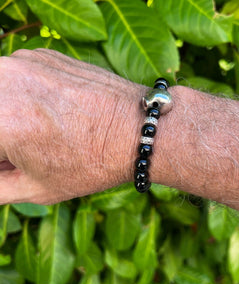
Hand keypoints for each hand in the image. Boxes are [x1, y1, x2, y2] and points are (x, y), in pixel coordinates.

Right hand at [0, 49, 144, 204]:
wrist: (139, 128)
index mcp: (1, 119)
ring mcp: (23, 61)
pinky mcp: (40, 54)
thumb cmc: (94, 162)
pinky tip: (42, 112)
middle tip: (15, 152)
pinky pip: (10, 76)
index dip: (1, 159)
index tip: (9, 163)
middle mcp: (6, 80)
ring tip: (28, 134)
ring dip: (4, 117)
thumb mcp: (35, 188)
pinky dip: (14, 95)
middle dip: (1, 138)